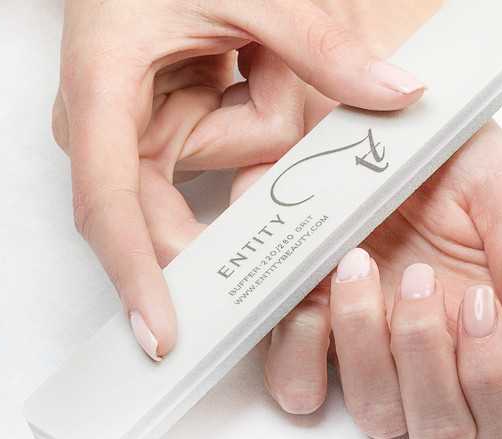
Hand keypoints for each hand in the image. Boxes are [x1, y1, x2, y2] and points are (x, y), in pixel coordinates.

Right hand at [51, 0, 423, 359]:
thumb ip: (321, 43)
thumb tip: (398, 92)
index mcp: (103, 89)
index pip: (110, 203)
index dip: (135, 273)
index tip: (164, 332)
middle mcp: (103, 122)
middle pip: (156, 209)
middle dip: (222, 208)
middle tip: (284, 219)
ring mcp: (129, 125)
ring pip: (201, 173)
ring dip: (246, 118)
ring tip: (242, 53)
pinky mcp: (158, 121)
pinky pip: (211, 147)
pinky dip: (243, 114)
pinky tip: (238, 60)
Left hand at [253, 121, 501, 438]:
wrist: (360, 111)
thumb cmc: (438, 148)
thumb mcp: (498, 189)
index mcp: (481, 327)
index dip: (494, 385)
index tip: (480, 305)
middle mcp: (423, 349)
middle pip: (437, 430)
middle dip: (427, 359)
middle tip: (421, 277)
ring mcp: (361, 344)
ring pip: (372, 413)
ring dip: (367, 348)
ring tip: (359, 264)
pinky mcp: (302, 325)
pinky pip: (297, 384)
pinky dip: (303, 348)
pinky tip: (314, 289)